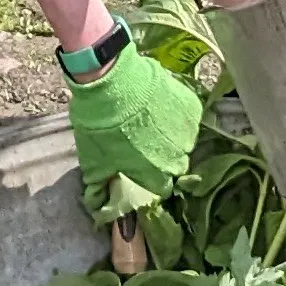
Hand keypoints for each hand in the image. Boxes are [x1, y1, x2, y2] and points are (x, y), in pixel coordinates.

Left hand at [67, 29, 204, 215]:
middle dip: (164, 159)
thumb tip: (98, 205)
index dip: (152, 180)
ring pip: (184, 142)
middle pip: (176, 166)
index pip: (163, 188)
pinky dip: (178, 115)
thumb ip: (99, 187)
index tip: (142, 170)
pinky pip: (189, 119)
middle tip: (145, 143)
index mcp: (156, 175)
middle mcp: (178, 158)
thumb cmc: (101, 126)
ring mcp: (188, 132)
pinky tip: (161, 107)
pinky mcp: (193, 108)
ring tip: (152, 122)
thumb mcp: (93, 161)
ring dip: (172, 137)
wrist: (112, 80)